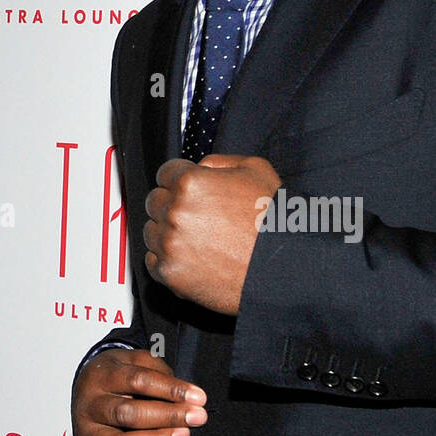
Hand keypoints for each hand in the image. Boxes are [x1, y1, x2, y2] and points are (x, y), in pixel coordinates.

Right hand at [72, 348, 206, 435]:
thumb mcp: (135, 360)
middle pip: (128, 413)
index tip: (199, 398)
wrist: (87, 392)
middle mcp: (89, 405)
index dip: (171, 390)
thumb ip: (160, 372)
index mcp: (101, 375)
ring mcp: (87, 434)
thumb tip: (188, 397)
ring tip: (183, 435)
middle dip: (167, 417)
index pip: (138, 380)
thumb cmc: (119, 375)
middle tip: (197, 417)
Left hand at [143, 154, 280, 314]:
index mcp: (190, 183)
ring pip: (151, 232)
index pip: (164, 173)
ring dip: (167, 233)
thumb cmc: (274, 221)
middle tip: (196, 216)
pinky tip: (191, 258)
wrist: (285, 266)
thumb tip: (200, 167)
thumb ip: (219, 162)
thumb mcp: (255, 170)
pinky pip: (153, 262)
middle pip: (155, 202)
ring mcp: (171, 245)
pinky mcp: (172, 274)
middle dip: (171, 205)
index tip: (186, 190)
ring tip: (196, 239)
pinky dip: (167, 260)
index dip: (178, 180)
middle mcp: (175, 212)